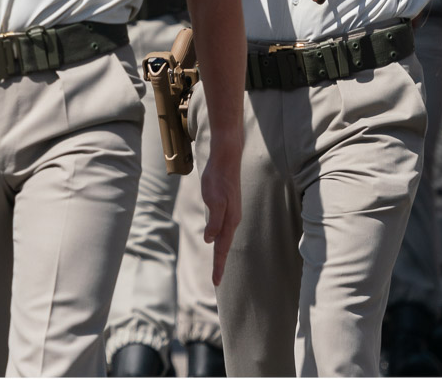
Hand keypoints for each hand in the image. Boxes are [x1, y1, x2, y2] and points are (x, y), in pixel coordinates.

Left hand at [200, 137, 241, 286]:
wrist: (226, 157)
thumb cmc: (218, 177)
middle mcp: (232, 219)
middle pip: (224, 246)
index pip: (222, 248)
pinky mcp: (227, 206)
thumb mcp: (214, 198)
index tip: (216, 282)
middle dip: (220, 263)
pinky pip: (223, 229)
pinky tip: (217, 240)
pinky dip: (220, 240)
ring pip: (224, 238)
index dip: (218, 265)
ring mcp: (230, 213)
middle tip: (216, 281)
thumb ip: (214, 220)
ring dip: (221, 253)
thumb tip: (209, 240)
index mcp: (230, 220)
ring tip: (218, 266)